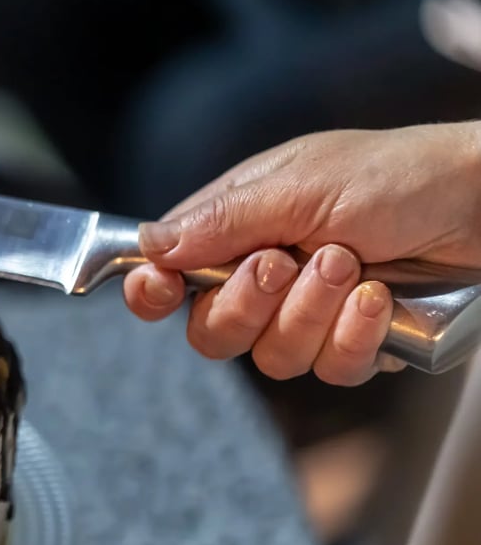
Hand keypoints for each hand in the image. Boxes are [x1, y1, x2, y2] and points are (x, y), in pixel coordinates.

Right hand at [122, 121, 480, 384]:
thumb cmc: (396, 173)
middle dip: (245, 305)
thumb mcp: (300, 184)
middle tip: (284, 262)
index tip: (159, 290)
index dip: (152, 292)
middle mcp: (263, 279)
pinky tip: (380, 300)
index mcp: (236, 231)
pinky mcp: (354, 345)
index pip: (167, 276)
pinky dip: (354, 337)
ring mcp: (308, 316)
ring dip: (310, 313)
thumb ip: (222, 221)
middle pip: (210, 333)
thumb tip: (148, 245)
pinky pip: (330, 370)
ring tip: (351, 264)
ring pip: (271, 359)